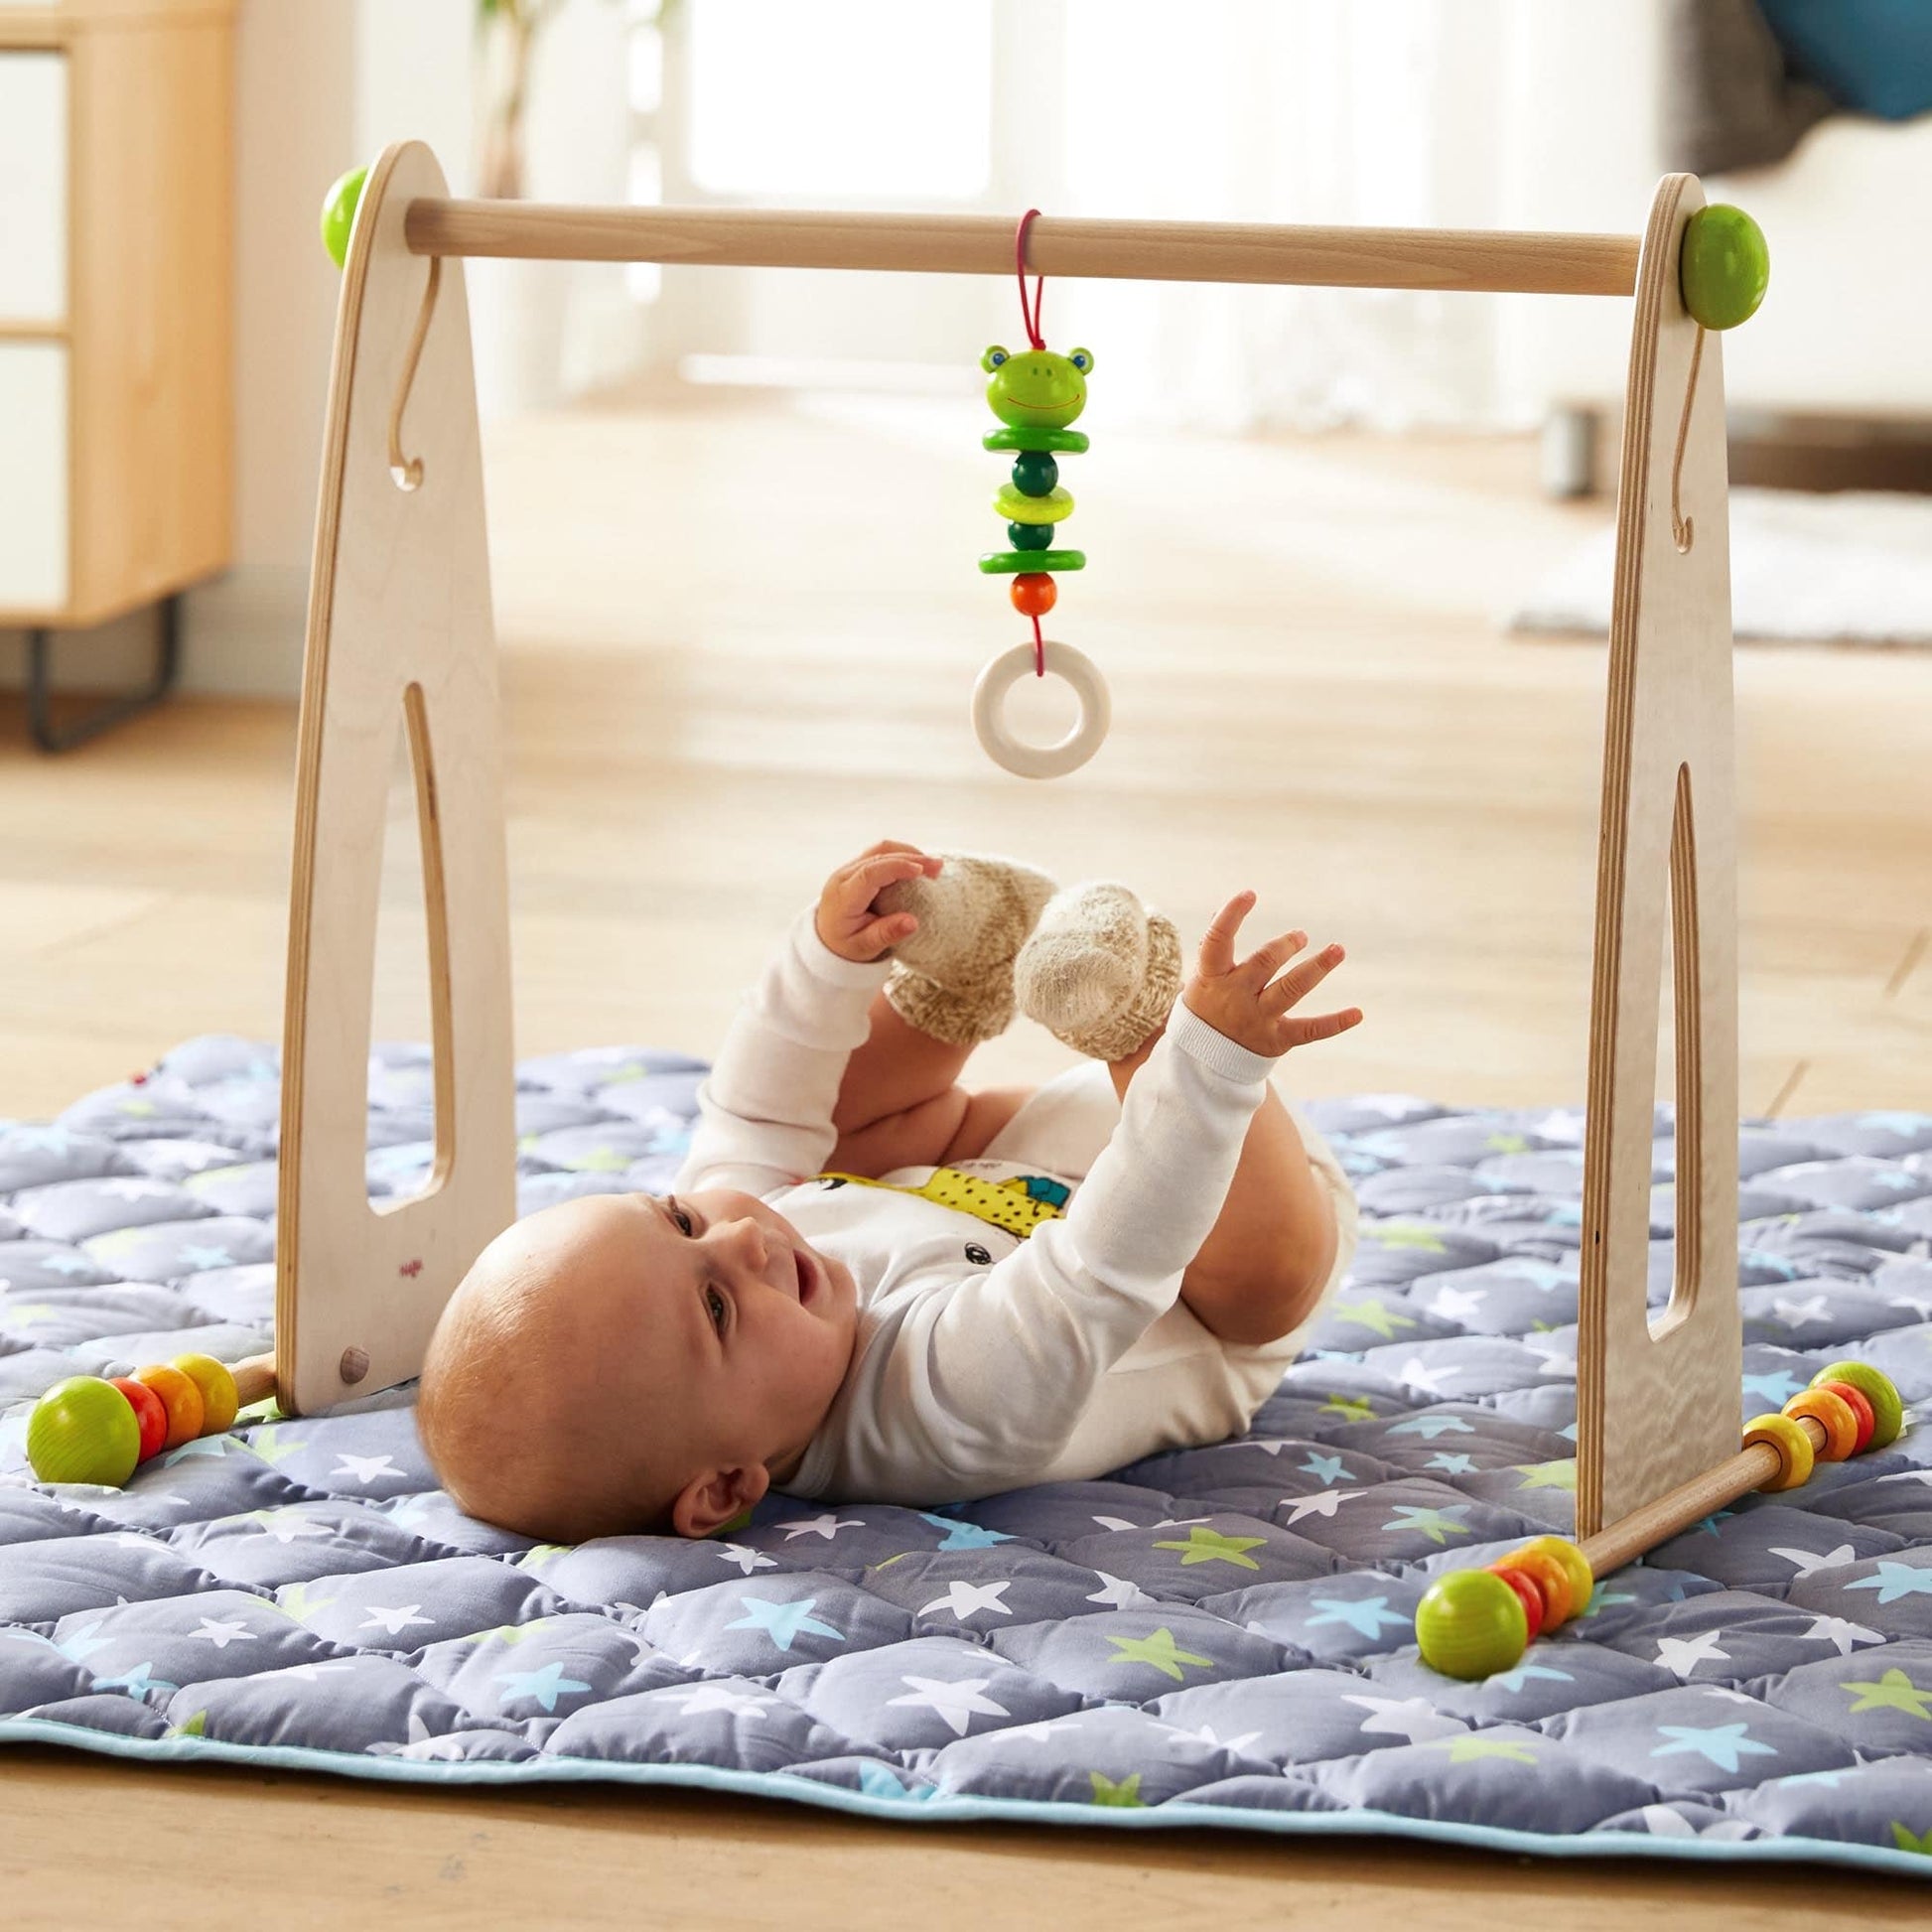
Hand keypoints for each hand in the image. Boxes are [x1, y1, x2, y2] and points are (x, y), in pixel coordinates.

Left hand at [814, 841, 941, 962]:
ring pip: (880, 849)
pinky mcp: (857, 866)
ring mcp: (849, 868)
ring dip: (908, 853)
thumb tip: (913, 922)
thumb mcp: (865, 947)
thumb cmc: (847, 945)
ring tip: (933, 865)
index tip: (921, 871)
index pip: (870, 874)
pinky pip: (880, 853)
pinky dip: (901, 856)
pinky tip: (919, 865)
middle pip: (878, 856)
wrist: (827, 938)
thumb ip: (887, 934)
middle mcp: (843, 877)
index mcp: (843, 897)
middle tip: (939, 867)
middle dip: (911, 857)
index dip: (896, 868)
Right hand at [1181, 891, 1362, 1058]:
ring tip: (1338, 949)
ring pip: (1291, 989)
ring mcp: (1257, 1019)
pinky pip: (1310, 1030)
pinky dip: (1335, 1023)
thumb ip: (1213, 948)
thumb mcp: (1202, 979)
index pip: (1218, 941)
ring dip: (1317, 967)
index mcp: (1212, 977)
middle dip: (1286, 945)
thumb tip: (1220, 910)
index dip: (1231, 915)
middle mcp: (1235, 997)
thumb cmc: (1206, 1009)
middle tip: (1302, 936)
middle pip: (1264, 962)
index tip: (1250, 894)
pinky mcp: (1277, 1039)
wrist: (1203, 1062)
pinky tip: (1358, 1013)